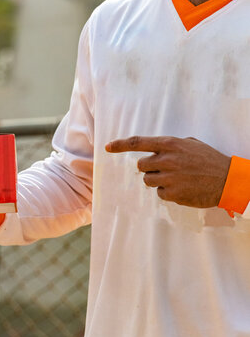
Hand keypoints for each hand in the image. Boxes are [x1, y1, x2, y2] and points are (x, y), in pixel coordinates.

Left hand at [105, 136, 230, 207]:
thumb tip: (151, 151)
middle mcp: (167, 160)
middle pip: (141, 165)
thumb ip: (169, 146)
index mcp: (170, 144)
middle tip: (166, 170)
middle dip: (150, 168)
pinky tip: (183, 188)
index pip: (138, 143)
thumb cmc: (209, 160)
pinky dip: (168, 192)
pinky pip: (160, 193)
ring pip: (148, 180)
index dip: (120, 145)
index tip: (108, 147)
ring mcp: (169, 178)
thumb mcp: (190, 144)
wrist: (228, 180)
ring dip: (158, 181)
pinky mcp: (172, 194)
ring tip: (177, 179)